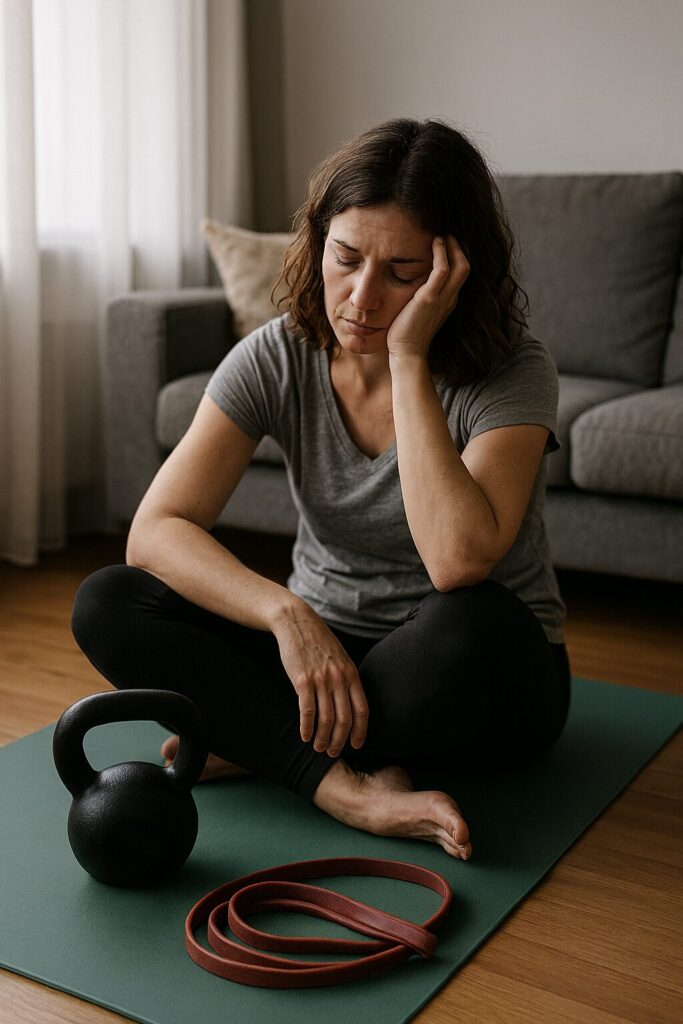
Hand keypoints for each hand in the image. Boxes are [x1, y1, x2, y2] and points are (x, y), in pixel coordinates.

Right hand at [273, 606, 368, 756]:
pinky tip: (305, 736)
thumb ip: (346, 679)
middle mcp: (339, 679)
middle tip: (333, 752)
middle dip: (340, 740)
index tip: (356, 745)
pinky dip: (307, 728)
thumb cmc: (318, 642)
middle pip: (345, 719)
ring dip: (323, 738)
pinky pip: (308, 711)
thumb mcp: (340, 658)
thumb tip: (349, 703)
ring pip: (326, 719)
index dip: (360, 731)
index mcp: (351, 674)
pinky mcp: (302, 680)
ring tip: (319, 748)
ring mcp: (321, 680)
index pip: (362, 710)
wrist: (297, 623)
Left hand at [386, 234, 469, 359]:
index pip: (459, 276)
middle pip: (465, 268)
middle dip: (458, 249)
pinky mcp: (430, 298)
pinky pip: (442, 269)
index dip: (456, 258)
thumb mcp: (418, 313)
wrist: (406, 353)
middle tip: (448, 235)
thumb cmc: (407, 335)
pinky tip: (435, 242)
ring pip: (460, 266)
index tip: (446, 245)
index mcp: (448, 303)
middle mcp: (450, 299)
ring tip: (443, 235)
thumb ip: (421, 299)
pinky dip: (441, 253)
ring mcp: (442, 298)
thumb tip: (411, 289)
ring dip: (452, 247)